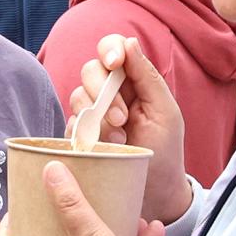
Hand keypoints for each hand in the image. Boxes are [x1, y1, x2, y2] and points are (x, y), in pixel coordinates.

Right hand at [72, 35, 190, 223]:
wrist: (155, 193)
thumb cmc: (164, 150)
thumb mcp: (164, 112)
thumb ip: (147, 77)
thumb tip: (129, 41)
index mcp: (133, 80)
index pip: (112, 49)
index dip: (110, 49)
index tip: (116, 63)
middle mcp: (110, 93)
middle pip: (90, 70)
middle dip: (103, 90)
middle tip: (122, 118)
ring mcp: (92, 114)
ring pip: (77, 96)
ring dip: (97, 117)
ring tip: (118, 139)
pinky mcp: (80, 136)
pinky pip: (70, 124)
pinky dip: (85, 134)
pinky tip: (103, 147)